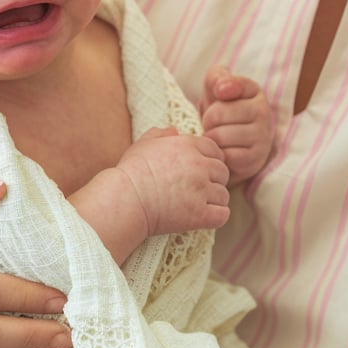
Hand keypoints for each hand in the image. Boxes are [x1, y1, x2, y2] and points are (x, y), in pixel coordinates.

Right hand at [112, 127, 230, 237]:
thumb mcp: (143, 145)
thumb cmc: (130, 172)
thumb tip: (173, 130)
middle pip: (223, 172)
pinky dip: (215, 217)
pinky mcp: (200, 214)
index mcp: (188, 145)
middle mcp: (199, 165)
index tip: (198, 172)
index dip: (209, 161)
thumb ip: (160, 134)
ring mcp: (201, 190)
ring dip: (213, 200)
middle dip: (213, 180)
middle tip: (196, 190)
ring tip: (195, 205)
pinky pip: (223, 214)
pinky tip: (201, 217)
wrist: (124, 200)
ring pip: (223, 195)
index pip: (215, 150)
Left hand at [200, 65, 274, 182]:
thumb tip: (223, 89)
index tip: (219, 93)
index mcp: (253, 91)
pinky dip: (218, 154)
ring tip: (216, 136)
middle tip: (212, 123)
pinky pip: (225, 156)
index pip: (233, 84)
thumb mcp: (215, 88)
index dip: (220, 89)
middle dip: (207, 120)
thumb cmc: (220, 112)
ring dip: (211, 138)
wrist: (229, 143)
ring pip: (220, 136)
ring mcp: (262, 137)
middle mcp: (264, 112)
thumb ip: (216, 77)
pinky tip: (222, 150)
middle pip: (218, 114)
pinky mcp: (255, 159)